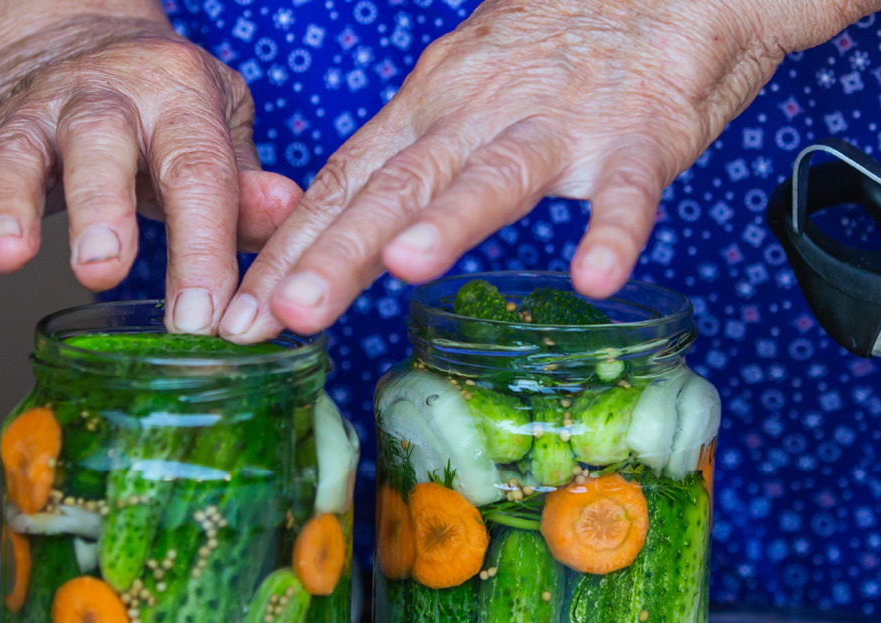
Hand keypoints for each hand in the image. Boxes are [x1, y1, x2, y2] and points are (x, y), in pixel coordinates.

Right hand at [0, 10, 301, 334]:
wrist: (65, 36)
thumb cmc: (157, 103)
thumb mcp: (216, 124)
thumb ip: (245, 180)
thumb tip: (286, 218)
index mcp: (174, 95)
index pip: (195, 169)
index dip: (202, 243)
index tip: (206, 313)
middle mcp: (101, 100)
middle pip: (100, 147)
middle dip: (101, 207)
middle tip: (104, 266)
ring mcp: (34, 121)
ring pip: (16, 160)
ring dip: (8, 210)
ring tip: (9, 258)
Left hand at [217, 0, 880, 339]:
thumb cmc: (558, 50)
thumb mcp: (463, 94)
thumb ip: (414, 160)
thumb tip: (347, 238)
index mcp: (430, 107)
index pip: (345, 184)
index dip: (290, 248)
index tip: (240, 312)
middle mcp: (479, 112)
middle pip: (395, 187)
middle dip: (334, 253)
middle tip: (283, 314)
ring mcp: (560, 123)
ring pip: (493, 177)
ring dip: (449, 220)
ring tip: (405, 267)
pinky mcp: (640, 135)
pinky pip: (627, 190)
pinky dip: (612, 230)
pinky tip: (594, 276)